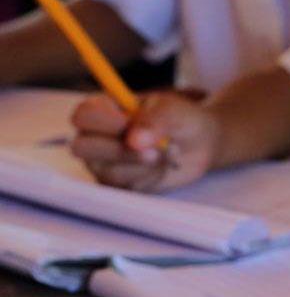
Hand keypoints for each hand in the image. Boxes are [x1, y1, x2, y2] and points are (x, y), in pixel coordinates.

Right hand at [69, 90, 217, 191]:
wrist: (201, 144)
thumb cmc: (181, 119)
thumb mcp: (173, 110)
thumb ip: (154, 120)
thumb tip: (133, 141)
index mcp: (103, 110)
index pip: (82, 115)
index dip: (101, 121)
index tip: (127, 123)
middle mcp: (96, 137)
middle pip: (81, 147)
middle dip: (119, 150)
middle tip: (152, 149)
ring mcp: (103, 163)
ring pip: (107, 171)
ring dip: (143, 164)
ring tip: (166, 152)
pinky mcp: (118, 184)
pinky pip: (126, 186)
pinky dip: (151, 176)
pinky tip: (163, 165)